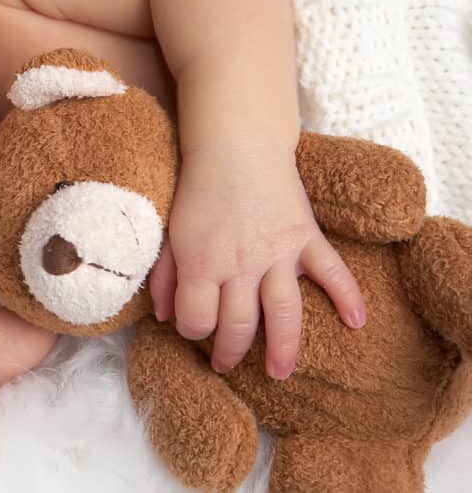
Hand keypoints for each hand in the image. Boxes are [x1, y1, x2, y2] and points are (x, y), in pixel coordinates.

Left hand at [147, 147, 366, 378]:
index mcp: (203, 264)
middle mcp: (242, 265)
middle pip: (240, 326)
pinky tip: (356, 323)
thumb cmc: (197, 190)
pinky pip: (333, 273)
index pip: (198, 320)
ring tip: (280, 373)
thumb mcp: (169, 232)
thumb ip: (165, 276)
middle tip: (225, 365)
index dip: (192, 330)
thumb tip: (164, 317)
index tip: (193, 327)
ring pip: (286, 314)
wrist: (235, 146)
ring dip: (284, 349)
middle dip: (230, 353)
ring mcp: (279, 253)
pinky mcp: (306, 237)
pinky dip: (348, 297)